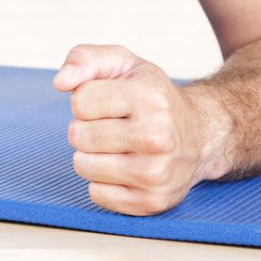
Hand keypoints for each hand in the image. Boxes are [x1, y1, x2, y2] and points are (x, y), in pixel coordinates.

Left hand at [52, 43, 211, 216]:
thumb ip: (85, 58)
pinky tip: (126, 169)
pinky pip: (97, 194)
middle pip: (79, 136)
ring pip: (83, 166)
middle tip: (114, 126)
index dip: (87, 101)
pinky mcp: (153, 201)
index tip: (110, 102)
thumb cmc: (152, 96)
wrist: (200, 135)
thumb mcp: (123, 63)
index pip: (80, 102)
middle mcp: (158, 137)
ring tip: (119, 147)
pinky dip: (103, 182)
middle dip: (87, 128)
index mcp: (150, 98)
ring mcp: (157, 173)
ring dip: (92, 156)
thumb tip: (61, 82)